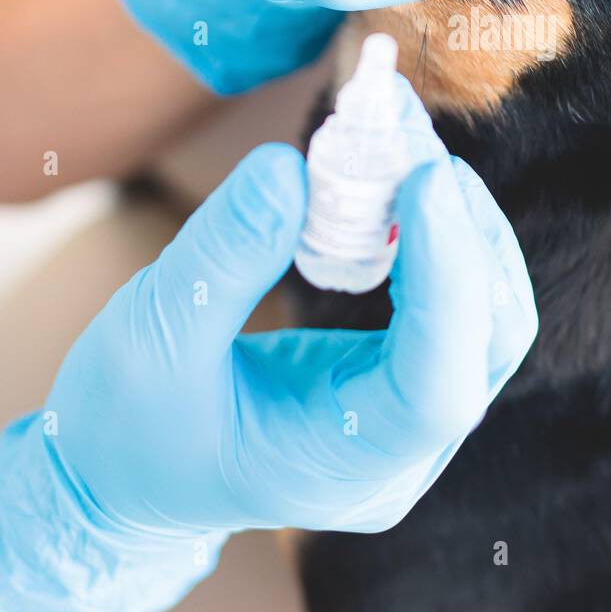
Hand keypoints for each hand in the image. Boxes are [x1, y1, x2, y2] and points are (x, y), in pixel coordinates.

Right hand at [0, 85, 535, 611]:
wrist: (124, 476)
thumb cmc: (129, 422)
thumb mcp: (153, 334)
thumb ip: (223, 256)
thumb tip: (289, 167)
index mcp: (342, 467)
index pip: (437, 388)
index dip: (450, 279)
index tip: (427, 179)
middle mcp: (400, 454)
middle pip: (485, 338)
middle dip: (460, 228)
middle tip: (410, 136)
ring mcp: (412, 420)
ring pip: (486, 316)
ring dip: (457, 221)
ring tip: (407, 141)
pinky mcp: (405, 379)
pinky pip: (454, 303)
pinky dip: (437, 235)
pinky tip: (400, 180)